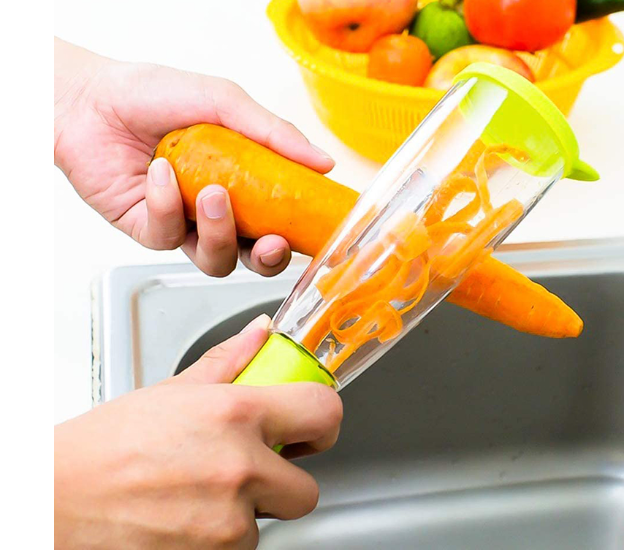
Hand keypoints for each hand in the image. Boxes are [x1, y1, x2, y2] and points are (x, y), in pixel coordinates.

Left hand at [54, 38, 333, 276]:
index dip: (297, 236)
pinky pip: (167, 237)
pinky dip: (166, 206)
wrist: (90, 97)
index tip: (312, 232)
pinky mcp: (148, 230)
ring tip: (212, 193)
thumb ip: (274, 133)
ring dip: (219, 232)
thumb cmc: (155, 93)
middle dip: (265, 257)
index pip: (280, 221)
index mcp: (244, 183)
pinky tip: (160, 172)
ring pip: (215, 259)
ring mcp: (183, 223)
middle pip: (252, 257)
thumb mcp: (225, 102)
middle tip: (269, 240)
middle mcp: (216, 210)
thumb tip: (324, 161)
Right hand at [54, 315, 342, 548]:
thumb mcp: (172, 391)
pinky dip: (221, 539)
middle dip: (283, 482)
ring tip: (199, 493)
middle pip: (307, 489)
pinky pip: (239, 549)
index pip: (324, 412)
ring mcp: (228, 523)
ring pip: (268, 524)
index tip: (311, 427)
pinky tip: (186, 517)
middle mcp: (240, 469)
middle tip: (247, 470)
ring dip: (245, 513)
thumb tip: (261, 333)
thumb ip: (229, 361)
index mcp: (235, 414)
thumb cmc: (105, 448)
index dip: (323, 421)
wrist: (58, 503)